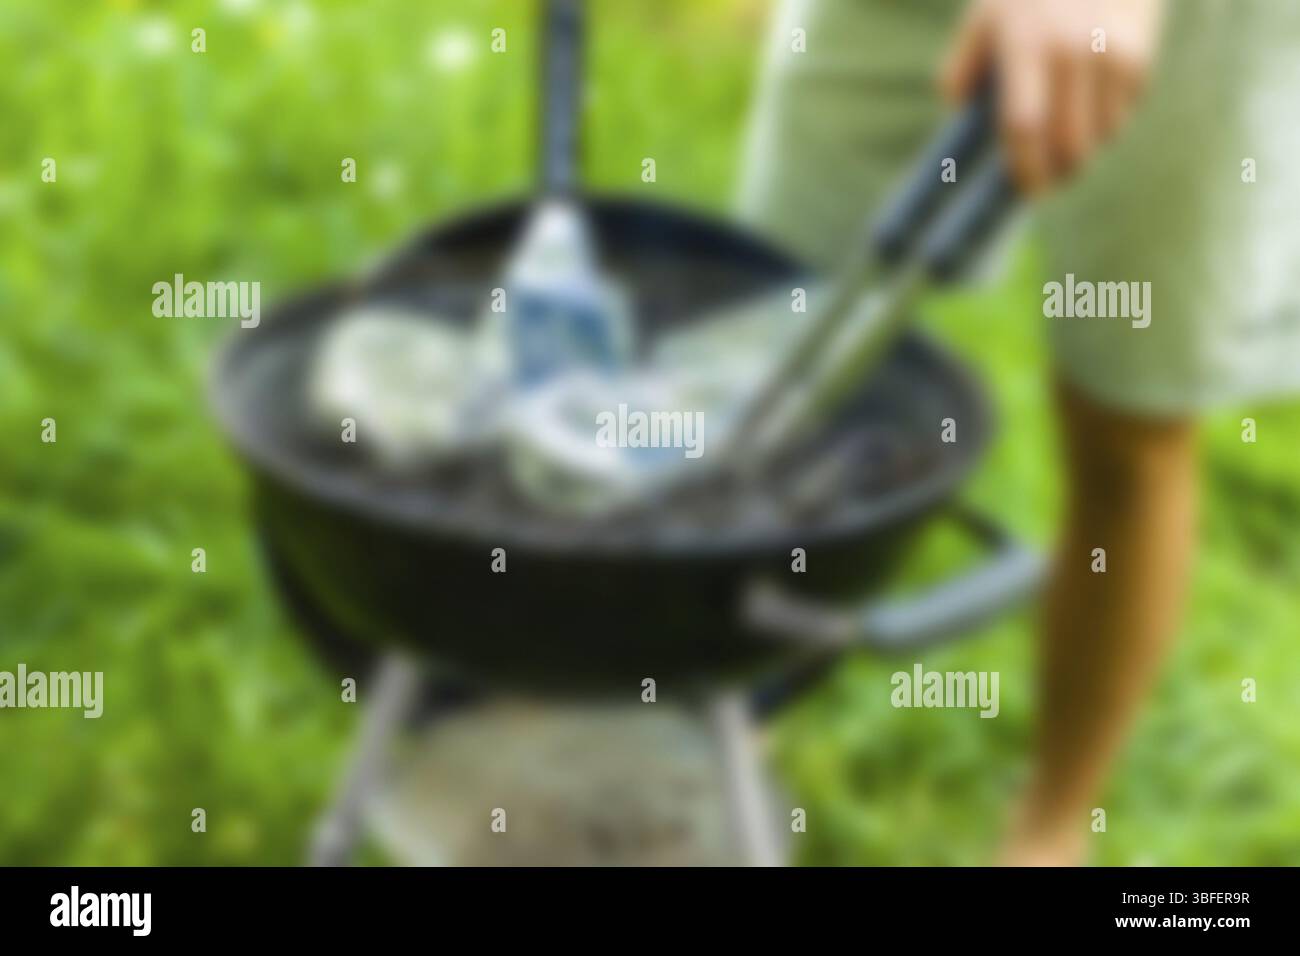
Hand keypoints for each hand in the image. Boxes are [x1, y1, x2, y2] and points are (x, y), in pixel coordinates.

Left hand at [941, 0, 1165, 193]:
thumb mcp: (985, 16)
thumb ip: (960, 65)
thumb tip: (956, 110)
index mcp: (1026, 47)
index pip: (1024, 128)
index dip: (1024, 168)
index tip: (1024, 190)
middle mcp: (1072, 53)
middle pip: (1069, 143)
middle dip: (1058, 172)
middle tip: (1046, 180)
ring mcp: (1112, 54)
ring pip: (1102, 135)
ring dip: (1083, 146)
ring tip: (1066, 134)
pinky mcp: (1141, 55)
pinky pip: (1124, 112)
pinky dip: (1108, 119)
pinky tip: (1092, 98)